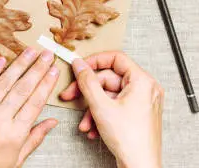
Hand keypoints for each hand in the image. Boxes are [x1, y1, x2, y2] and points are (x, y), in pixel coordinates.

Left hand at [0, 48, 59, 167]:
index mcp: (14, 134)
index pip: (35, 103)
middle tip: (47, 54)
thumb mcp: (16, 160)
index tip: (54, 70)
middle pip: (22, 88)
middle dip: (37, 69)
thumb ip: (33, 138)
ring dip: (18, 64)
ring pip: (4, 83)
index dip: (46, 84)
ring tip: (30, 51)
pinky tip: (2, 60)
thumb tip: (51, 122)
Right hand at [59, 51, 163, 167]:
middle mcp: (145, 89)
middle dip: (87, 91)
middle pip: (108, 79)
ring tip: (83, 120)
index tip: (79, 67)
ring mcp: (141, 102)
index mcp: (142, 82)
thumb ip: (87, 81)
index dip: (94, 60)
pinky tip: (92, 127)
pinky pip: (114, 106)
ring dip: (91, 107)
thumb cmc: (130, 140)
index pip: (116, 58)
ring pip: (108, 95)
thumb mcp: (101, 106)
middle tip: (71, 94)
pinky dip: (100, 114)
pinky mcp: (136, 114)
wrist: (140, 166)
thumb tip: (79, 65)